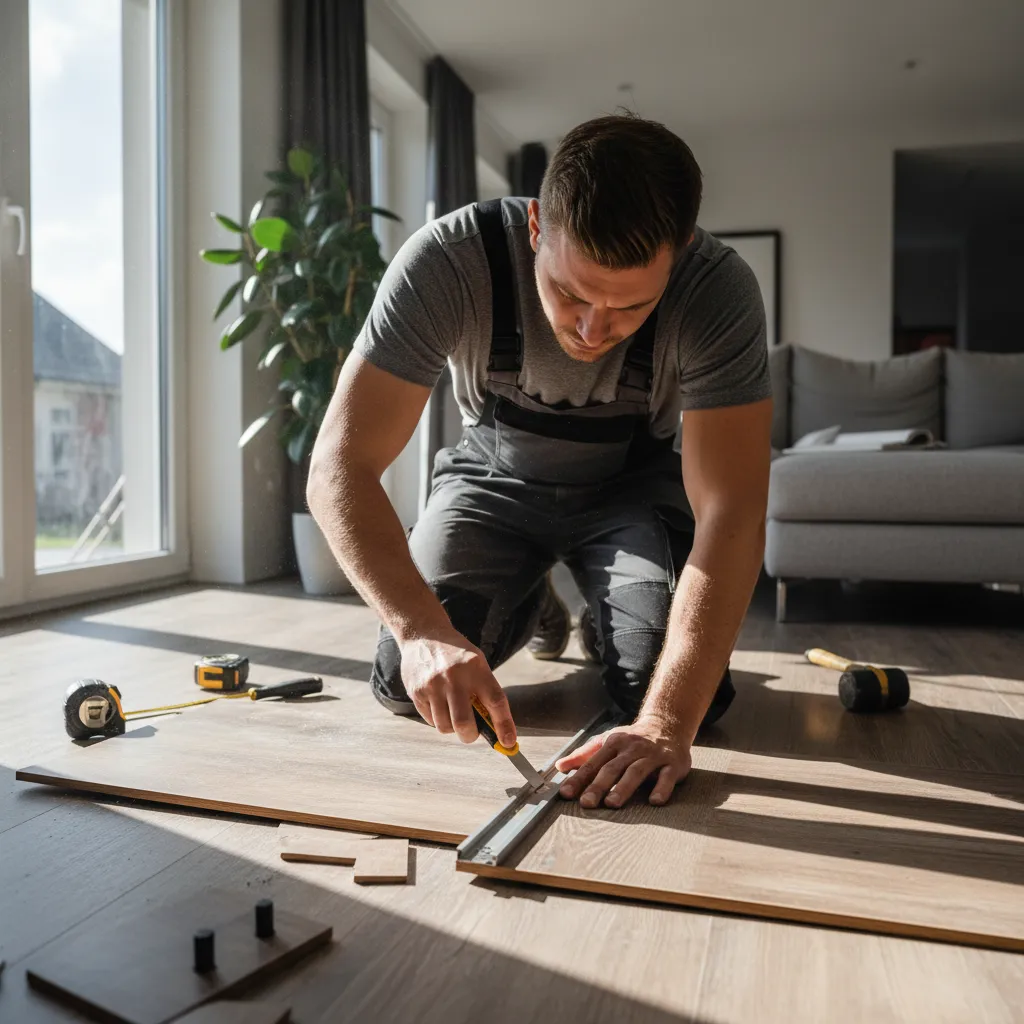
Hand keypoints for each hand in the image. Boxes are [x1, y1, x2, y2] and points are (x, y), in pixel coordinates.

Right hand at [399, 631, 516, 747]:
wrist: (424, 635)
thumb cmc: (457, 654)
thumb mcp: (477, 664)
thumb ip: (485, 692)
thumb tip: (495, 728)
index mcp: (476, 668)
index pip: (495, 702)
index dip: (504, 726)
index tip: (509, 743)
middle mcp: (454, 677)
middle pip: (463, 723)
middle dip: (470, 736)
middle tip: (472, 733)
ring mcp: (433, 685)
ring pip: (444, 726)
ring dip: (452, 728)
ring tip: (453, 712)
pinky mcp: (416, 692)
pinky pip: (430, 720)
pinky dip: (438, 719)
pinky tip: (439, 703)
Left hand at [554, 716, 691, 808]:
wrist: (667, 726)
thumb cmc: (632, 740)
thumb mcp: (607, 742)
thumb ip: (584, 755)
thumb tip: (559, 766)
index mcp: (613, 743)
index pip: (593, 763)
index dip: (579, 778)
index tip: (565, 793)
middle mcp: (632, 749)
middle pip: (612, 768)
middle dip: (598, 786)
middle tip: (586, 803)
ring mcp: (652, 756)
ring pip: (636, 771)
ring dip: (624, 787)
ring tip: (612, 803)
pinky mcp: (673, 764)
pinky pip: (667, 777)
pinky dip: (662, 788)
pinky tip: (655, 800)